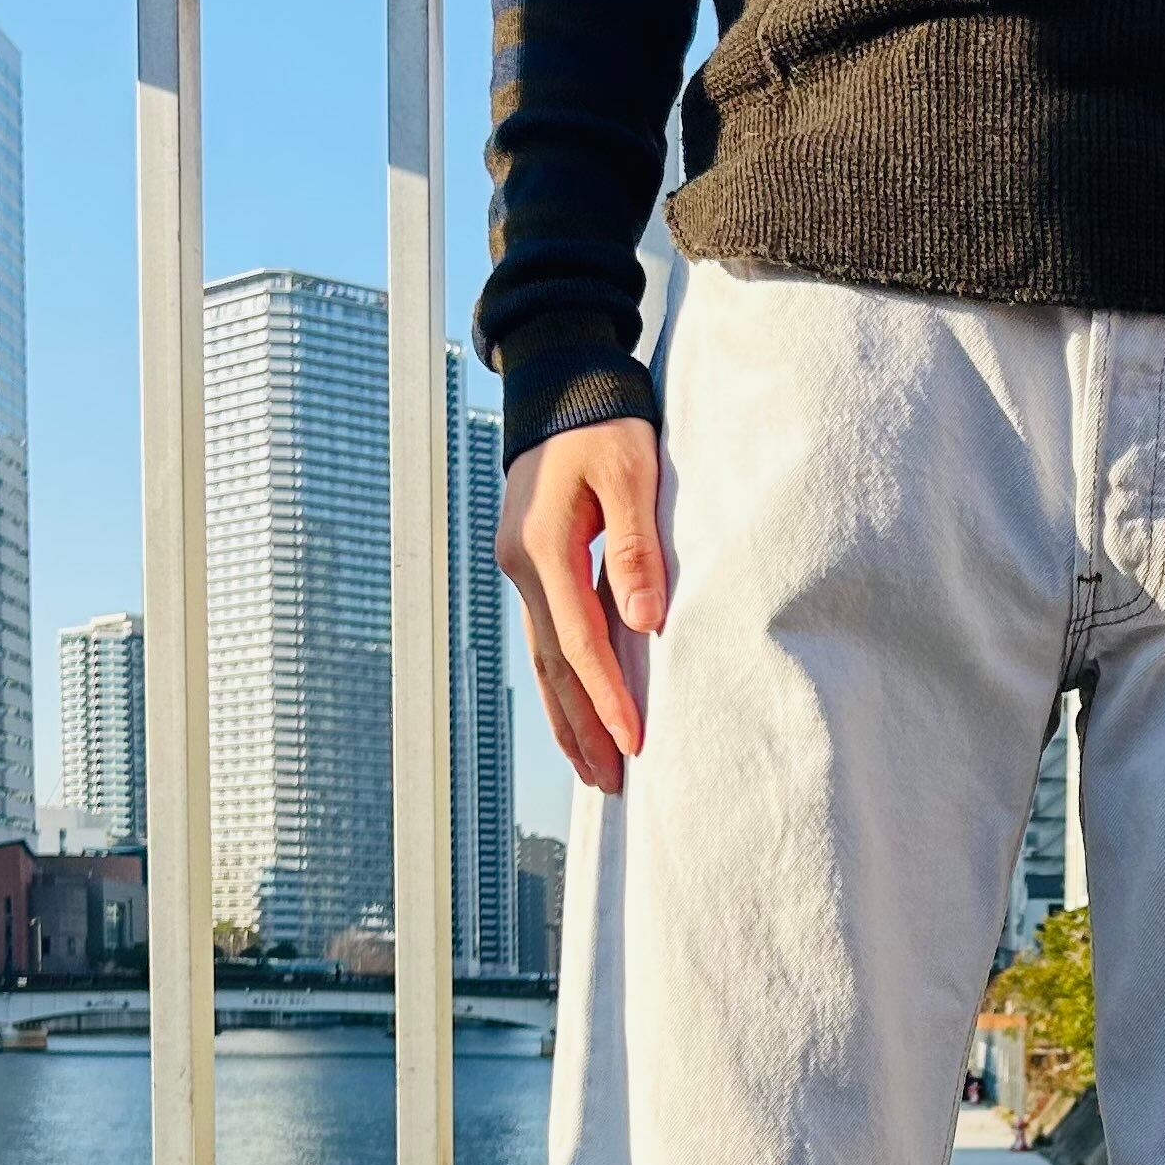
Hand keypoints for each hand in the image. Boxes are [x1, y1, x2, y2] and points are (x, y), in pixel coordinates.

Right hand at [495, 417, 667, 794]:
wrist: (561, 382)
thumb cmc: (603, 419)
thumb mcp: (631, 472)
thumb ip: (637, 547)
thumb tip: (645, 623)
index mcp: (544, 547)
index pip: (579, 641)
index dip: (607, 695)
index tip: (633, 741)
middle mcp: (521, 566)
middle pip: (553, 666)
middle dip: (582, 728)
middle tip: (610, 783)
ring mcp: (520, 568)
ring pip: (543, 660)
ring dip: (568, 717)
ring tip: (593, 769)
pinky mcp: (531, 566)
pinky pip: (546, 638)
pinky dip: (563, 682)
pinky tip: (577, 713)